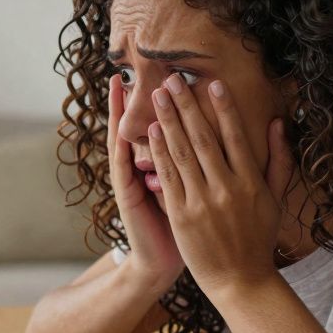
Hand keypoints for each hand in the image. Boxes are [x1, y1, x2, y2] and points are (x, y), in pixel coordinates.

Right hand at [105, 73, 185, 295]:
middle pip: (137, 125)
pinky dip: (123, 146)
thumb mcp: (193, 196)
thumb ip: (198, 168)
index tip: (163, 74)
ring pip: (124, 139)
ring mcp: (132, 181)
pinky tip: (123, 126)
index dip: (159, 101)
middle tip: (131, 68)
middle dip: (135, 97)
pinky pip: (123, 165)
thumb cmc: (185, 232)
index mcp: (163, 167)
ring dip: (120, 112)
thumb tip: (215, 143)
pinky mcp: (127, 196)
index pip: (159, 127)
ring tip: (117, 85)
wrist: (163, 264)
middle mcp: (142, 169)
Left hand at [146, 75, 293, 301]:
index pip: (235, 136)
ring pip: (182, 153)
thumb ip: (278, 160)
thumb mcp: (275, 199)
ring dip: (168, 121)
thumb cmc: (258, 238)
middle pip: (203, 138)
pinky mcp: (182, 215)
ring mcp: (202, 201)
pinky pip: (168, 177)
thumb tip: (278, 123)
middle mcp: (227, 188)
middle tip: (173, 79)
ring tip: (158, 96)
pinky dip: (159, 152)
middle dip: (186, 105)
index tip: (211, 83)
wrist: (240, 280)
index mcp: (251, 182)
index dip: (223, 108)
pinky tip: (151, 132)